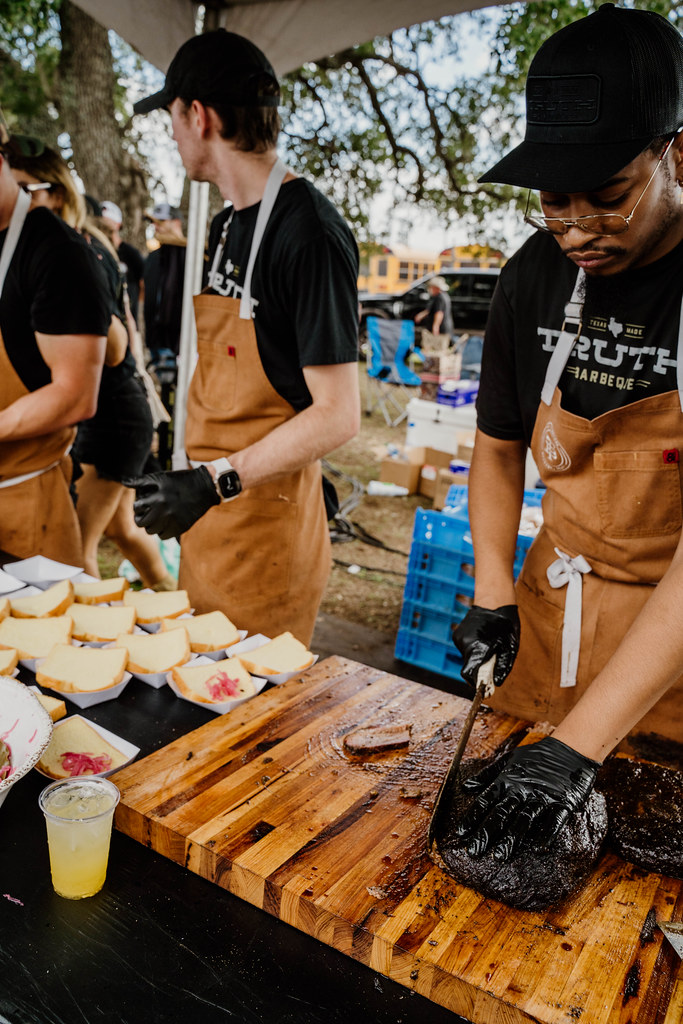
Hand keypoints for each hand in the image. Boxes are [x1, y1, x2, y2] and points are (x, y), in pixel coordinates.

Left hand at [126, 466, 219, 539]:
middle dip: (141, 518)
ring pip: (151, 531)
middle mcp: (164, 510)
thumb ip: (141, 481)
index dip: (137, 506)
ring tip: (156, 519)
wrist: (205, 488)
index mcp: (157, 497)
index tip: (142, 505)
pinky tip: (165, 523)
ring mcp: (172, 520)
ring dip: (151, 525)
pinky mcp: (180, 527)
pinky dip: (161, 531)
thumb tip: (124, 482)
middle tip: (145, 515)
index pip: (137, 507)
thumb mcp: (160, 477)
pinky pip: (163, 536)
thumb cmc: (180, 481)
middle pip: (141, 522)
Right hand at [452, 605, 519, 687]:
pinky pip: (465, 649)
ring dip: (477, 658)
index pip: (469, 673)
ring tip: (489, 646)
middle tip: (494, 662)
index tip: (485, 690)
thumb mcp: (511, 647)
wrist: (494, 601)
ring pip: (466, 658)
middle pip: (468, 667)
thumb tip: (497, 682)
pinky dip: (473, 650)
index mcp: (478, 646)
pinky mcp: (456, 635)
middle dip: (480, 669)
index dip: (476, 683)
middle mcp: (464, 642)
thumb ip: (503, 666)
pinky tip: (482, 640)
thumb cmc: (506, 625)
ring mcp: (458, 638)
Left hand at [455, 737, 600, 861]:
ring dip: (512, 838)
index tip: (461, 833)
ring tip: (500, 856)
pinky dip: (547, 833)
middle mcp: (522, 790)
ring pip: (524, 819)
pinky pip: (555, 820)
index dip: (473, 816)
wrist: (569, 749)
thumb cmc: (536, 756)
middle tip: (474, 851)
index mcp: (508, 780)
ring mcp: (542, 796)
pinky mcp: (563, 802)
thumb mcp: (509, 760)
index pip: (486, 800)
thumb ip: (488, 774)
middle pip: (502, 813)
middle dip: (487, 833)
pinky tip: (540, 848)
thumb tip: (466, 786)